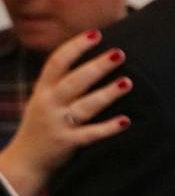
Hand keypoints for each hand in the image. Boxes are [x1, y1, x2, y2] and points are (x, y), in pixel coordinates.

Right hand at [0, 32, 129, 195]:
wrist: (24, 161)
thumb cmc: (42, 124)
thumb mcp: (44, 99)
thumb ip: (63, 81)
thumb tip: (95, 59)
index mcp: (43, 89)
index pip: (57, 62)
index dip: (76, 47)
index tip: (96, 34)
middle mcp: (48, 103)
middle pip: (74, 81)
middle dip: (97, 66)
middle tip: (120, 53)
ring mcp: (57, 123)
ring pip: (85, 106)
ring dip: (107, 94)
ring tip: (128, 82)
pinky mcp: (66, 143)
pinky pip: (90, 135)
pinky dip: (107, 129)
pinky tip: (125, 122)